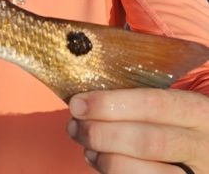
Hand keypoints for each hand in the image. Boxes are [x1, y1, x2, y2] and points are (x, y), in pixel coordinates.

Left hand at [67, 87, 208, 172]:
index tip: (77, 104)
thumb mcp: (171, 108)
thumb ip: (137, 104)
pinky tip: (100, 162)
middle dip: (103, 134)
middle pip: (149, 141)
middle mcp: (204, 145)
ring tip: (87, 148)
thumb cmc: (177, 125)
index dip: (110, 104)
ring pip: (148, 173)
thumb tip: (84, 102)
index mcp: (198, 111)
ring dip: (107, 160)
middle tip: (74, 127)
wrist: (204, 153)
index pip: (153, 104)